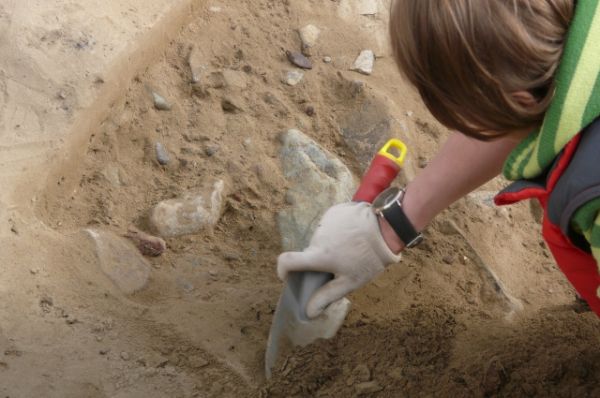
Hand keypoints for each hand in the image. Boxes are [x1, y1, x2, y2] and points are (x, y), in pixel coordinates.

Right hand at [277, 202, 401, 317]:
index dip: (282, 269)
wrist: (386, 228)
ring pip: (320, 237)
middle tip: (337, 264)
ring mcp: (325, 221)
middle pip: (310, 251)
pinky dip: (335, 230)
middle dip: (318, 259)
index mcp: (318, 255)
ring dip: (328, 244)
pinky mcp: (333, 211)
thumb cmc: (368, 258)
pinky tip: (351, 234)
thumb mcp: (350, 282)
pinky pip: (329, 224)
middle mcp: (317, 236)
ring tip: (348, 248)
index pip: (287, 260)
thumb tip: (308, 312)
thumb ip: (327, 296)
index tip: (288, 276)